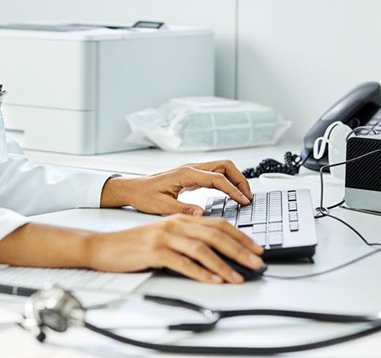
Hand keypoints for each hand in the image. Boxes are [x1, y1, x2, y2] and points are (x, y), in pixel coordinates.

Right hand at [85, 215, 262, 282]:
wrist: (104, 246)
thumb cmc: (135, 245)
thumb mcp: (165, 237)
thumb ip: (187, 241)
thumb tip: (216, 255)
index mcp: (180, 219)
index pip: (217, 224)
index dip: (240, 235)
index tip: (256, 248)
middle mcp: (175, 224)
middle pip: (215, 234)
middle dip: (239, 249)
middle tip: (256, 262)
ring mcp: (164, 237)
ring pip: (202, 248)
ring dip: (223, 264)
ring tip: (238, 276)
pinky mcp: (154, 251)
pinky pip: (182, 262)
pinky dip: (200, 272)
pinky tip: (212, 280)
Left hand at [100, 160, 252, 215]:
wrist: (132, 189)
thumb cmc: (143, 196)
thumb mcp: (162, 206)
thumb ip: (183, 209)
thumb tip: (202, 214)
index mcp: (186, 174)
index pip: (218, 178)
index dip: (234, 190)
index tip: (244, 202)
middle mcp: (191, 168)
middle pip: (225, 166)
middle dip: (240, 180)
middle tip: (248, 197)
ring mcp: (192, 171)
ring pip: (221, 168)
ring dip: (235, 179)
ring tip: (243, 196)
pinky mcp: (191, 176)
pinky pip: (215, 174)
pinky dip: (227, 182)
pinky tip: (230, 195)